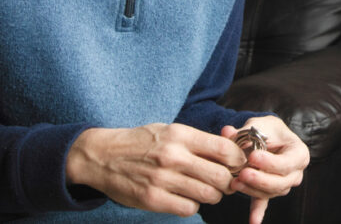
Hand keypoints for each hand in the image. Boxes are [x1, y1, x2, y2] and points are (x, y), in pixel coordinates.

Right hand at [65, 123, 246, 216]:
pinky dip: (192, 205)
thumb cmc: (142, 142)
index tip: (237, 164)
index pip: (224, 149)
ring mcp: (162, 179)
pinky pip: (187, 208)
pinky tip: (186, 198)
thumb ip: (198, 140)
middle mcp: (173, 156)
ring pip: (207, 195)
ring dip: (212, 195)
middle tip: (226, 182)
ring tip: (205, 190)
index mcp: (180, 135)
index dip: (238, 160)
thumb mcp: (169, 130)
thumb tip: (231, 151)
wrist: (102, 156)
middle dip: (229, 182)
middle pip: (221, 176)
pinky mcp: (152, 199)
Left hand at [222, 117, 309, 223]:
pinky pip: (263, 203)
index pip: (287, 163)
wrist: (268, 138)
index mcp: (299, 153)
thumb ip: (246, 130)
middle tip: (243, 173)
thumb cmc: (268, 130)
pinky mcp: (268, 192)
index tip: (253, 156)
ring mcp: (283, 185)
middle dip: (260, 179)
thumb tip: (227, 132)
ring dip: (252, 189)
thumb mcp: (261, 124)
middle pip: (280, 182)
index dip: (270, 162)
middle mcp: (295, 173)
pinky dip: (257, 213)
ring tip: (235, 182)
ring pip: (270, 193)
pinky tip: (253, 222)